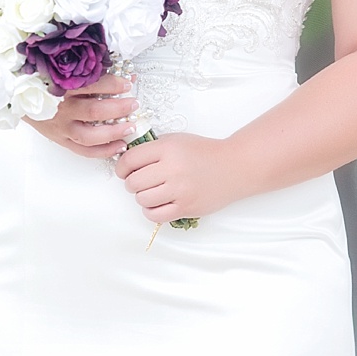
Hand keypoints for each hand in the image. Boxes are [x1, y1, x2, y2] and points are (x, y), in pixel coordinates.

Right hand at [27, 74, 140, 159]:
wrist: (16, 97)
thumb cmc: (41, 82)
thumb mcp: (60, 71)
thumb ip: (88, 72)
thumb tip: (122, 71)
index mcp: (60, 87)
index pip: (92, 85)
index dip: (113, 84)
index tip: (127, 83)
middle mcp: (60, 108)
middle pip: (94, 111)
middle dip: (119, 108)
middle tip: (134, 104)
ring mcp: (60, 126)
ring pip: (90, 135)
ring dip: (114, 132)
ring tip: (130, 127)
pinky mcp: (60, 139)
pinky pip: (83, 150)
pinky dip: (103, 151)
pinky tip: (119, 146)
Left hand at [111, 133, 241, 224]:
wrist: (235, 166)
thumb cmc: (204, 152)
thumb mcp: (176, 140)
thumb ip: (152, 149)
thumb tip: (127, 161)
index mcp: (167, 149)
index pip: (130, 160)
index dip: (121, 167)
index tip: (124, 171)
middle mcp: (173, 169)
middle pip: (133, 182)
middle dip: (132, 183)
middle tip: (140, 181)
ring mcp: (180, 190)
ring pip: (142, 199)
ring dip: (142, 197)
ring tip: (152, 191)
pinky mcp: (187, 207)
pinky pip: (155, 215)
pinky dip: (151, 211)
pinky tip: (158, 203)